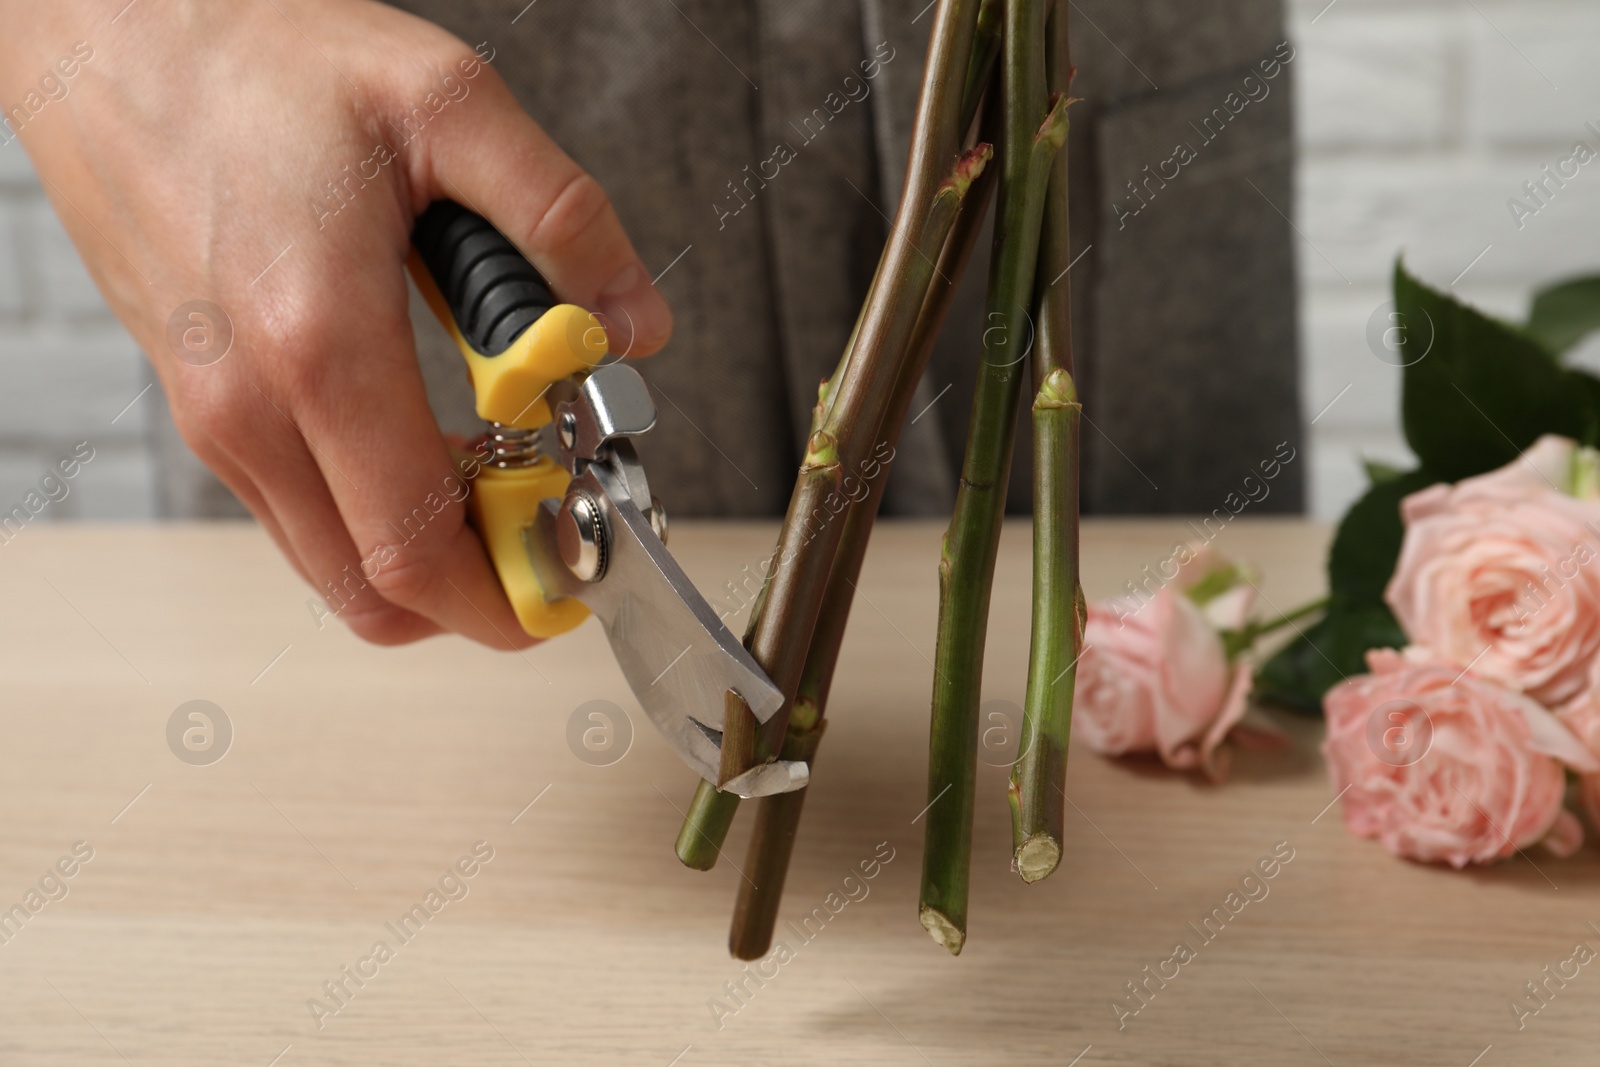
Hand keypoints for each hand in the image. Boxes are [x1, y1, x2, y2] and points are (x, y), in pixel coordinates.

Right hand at [0, 0, 671, 646]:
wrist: (110, 32)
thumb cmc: (260, 61)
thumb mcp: (447, 103)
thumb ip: (561, 218)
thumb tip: (631, 325)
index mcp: (319, 344)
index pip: (417, 547)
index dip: (509, 598)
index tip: (572, 589)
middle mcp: (249, 407)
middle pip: (374, 591)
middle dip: (478, 593)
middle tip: (548, 534)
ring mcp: (213, 418)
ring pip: (331, 564)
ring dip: (425, 555)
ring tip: (498, 479)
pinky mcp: (199, 408)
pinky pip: (297, 513)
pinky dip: (370, 516)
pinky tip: (426, 446)